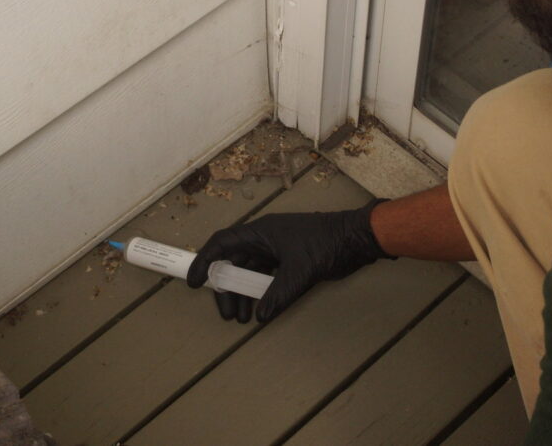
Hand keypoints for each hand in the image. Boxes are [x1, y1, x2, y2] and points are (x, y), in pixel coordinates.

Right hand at [186, 199, 391, 322]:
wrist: (357, 238)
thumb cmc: (326, 245)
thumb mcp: (299, 272)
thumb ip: (278, 295)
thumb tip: (261, 316)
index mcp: (261, 232)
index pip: (222, 243)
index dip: (205, 261)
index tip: (194, 283)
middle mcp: (265, 239)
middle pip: (235, 263)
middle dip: (227, 289)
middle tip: (228, 315)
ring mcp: (278, 249)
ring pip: (251, 272)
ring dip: (244, 295)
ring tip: (242, 319)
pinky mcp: (290, 260)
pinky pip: (267, 277)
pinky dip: (261, 294)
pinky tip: (260, 311)